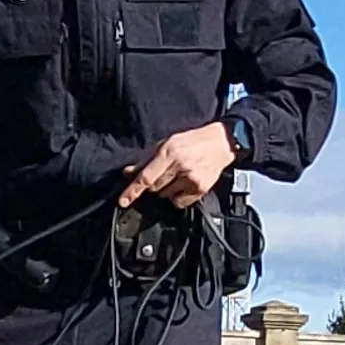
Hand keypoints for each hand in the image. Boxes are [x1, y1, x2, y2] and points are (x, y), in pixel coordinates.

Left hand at [119, 121, 236, 206]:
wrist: (221, 143)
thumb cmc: (193, 141)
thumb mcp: (167, 142)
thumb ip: (147, 159)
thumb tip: (129, 172)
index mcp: (169, 152)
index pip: (146, 176)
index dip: (133, 190)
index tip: (123, 201)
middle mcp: (180, 166)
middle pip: (154, 188)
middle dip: (153, 184)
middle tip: (163, 173)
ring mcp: (191, 179)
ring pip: (166, 196)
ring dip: (166, 189)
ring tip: (177, 176)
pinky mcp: (200, 189)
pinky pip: (179, 202)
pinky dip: (177, 197)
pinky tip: (184, 185)